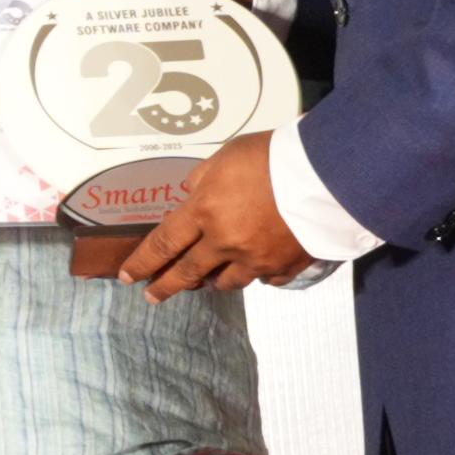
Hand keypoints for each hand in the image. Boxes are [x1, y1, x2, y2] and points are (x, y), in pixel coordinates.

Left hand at [109, 134, 314, 296]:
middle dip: (166, 286)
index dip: (142, 262)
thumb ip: (202, 179)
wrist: (327, 175)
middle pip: (188, 273)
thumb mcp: (225, 157)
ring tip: (208, 280)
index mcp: (204, 213)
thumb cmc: (272, 157)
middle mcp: (225, 244)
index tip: (127, 276)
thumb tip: (191, 195)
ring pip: (227, 282)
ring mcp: (256, 259)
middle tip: (153, 297)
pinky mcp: (286, 266)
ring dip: (213, 280)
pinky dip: (258, 276)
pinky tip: (257, 270)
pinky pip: (265, 279)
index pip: (163, 244)